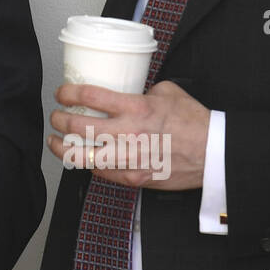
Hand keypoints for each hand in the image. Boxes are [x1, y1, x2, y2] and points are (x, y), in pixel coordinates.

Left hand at [44, 80, 209, 189]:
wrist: (214, 153)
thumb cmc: (194, 123)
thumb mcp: (167, 93)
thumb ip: (142, 91)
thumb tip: (129, 91)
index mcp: (135, 108)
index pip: (89, 96)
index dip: (67, 94)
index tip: (61, 93)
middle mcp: (128, 133)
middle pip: (77, 126)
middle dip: (58, 119)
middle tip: (55, 116)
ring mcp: (129, 158)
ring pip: (81, 156)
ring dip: (62, 148)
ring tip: (55, 141)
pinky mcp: (133, 178)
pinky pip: (100, 173)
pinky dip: (86, 164)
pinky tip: (82, 158)